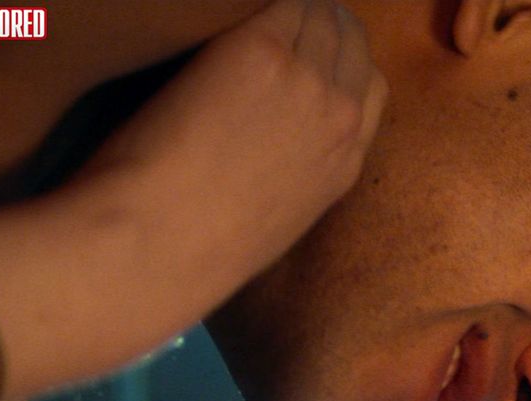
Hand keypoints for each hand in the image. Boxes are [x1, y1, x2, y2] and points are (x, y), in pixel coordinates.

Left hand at [82, 0, 386, 285]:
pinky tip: (229, 6)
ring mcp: (306, 80)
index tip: (320, 51)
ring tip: (263, 7)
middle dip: (328, 24)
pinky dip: (258, 1)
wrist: (158, 239)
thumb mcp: (274, 220)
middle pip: (353, 44)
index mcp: (344, 163)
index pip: (372, 87)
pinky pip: (277, 2)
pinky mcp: (259, 50)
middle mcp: (339, 116)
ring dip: (296, 6)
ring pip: (321, 15)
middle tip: (294, 12)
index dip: (344, 61)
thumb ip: (295, 172)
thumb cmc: (197, 246)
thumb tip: (273, 145)